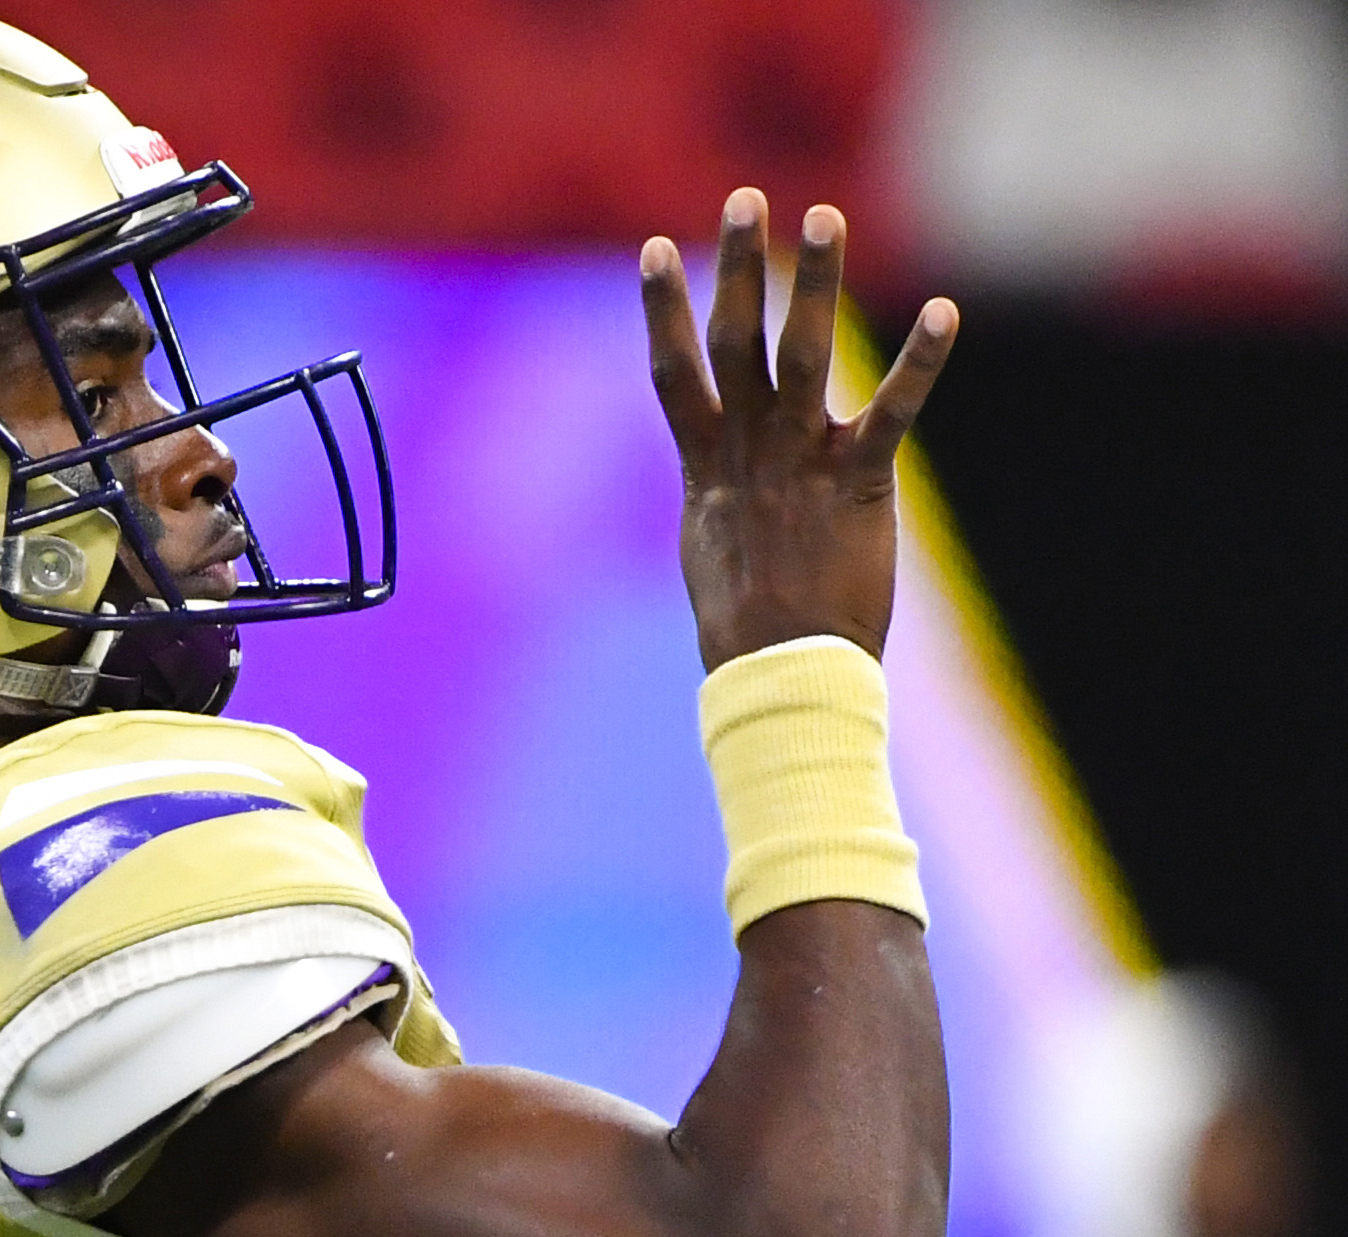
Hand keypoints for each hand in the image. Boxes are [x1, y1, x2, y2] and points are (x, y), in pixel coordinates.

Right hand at [641, 188, 958, 670]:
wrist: (778, 670)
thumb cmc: (743, 622)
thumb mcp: (710, 543)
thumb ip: (715, 490)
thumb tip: (710, 474)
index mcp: (706, 464)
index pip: (674, 368)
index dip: (662, 307)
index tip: (655, 248)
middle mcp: (747, 449)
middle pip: (735, 340)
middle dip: (737, 267)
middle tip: (747, 200)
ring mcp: (800, 461)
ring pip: (803, 355)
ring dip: (814, 283)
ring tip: (825, 218)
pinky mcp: (857, 483)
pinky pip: (892, 411)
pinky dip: (919, 361)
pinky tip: (946, 311)